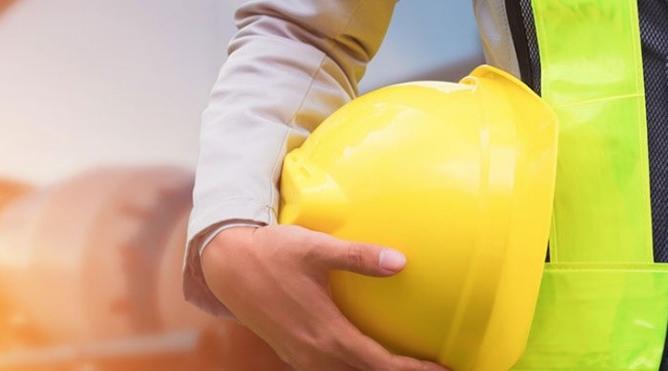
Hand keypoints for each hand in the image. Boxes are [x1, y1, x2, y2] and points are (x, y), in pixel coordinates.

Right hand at [201, 225, 446, 370]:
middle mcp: (314, 353)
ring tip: (399, 365)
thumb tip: (401, 261)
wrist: (224, 265)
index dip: (413, 370)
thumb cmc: (271, 253)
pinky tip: (358, 357)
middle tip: (430, 368)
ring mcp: (299, 355)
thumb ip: (359, 257)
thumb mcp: (315, 249)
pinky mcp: (288, 350)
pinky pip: (325, 369)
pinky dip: (349, 368)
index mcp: (327, 334)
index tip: (442, 367)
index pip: (380, 364)